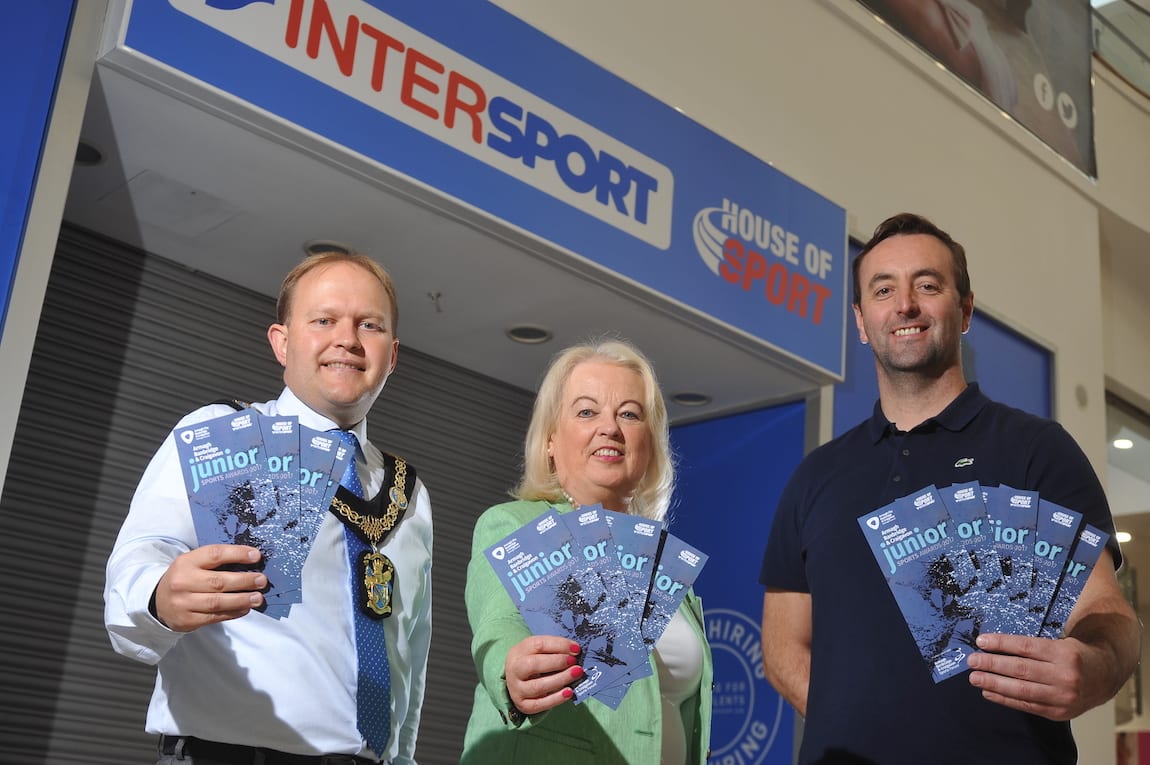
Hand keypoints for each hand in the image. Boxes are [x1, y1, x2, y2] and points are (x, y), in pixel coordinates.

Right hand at [152, 545, 266, 631]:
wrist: (158, 602)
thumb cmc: (185, 578)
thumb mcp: (193, 563)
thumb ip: (216, 562)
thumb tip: (251, 561)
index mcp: (186, 562)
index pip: (214, 554)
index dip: (237, 554)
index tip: (256, 556)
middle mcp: (183, 582)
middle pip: (218, 581)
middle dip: (244, 581)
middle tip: (262, 580)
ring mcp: (183, 603)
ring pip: (217, 602)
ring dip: (241, 600)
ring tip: (258, 598)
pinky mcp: (187, 620)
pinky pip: (214, 617)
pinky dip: (232, 613)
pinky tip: (244, 609)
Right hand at [504, 636, 583, 714]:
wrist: (517, 681)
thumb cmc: (533, 662)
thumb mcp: (538, 651)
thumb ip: (554, 650)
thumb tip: (575, 651)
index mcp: (519, 651)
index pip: (538, 645)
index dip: (559, 645)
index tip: (576, 649)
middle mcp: (514, 670)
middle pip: (534, 665)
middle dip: (557, 662)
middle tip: (574, 661)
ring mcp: (517, 689)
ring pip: (538, 686)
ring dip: (560, 679)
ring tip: (576, 673)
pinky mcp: (523, 705)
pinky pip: (539, 704)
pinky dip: (556, 699)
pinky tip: (569, 692)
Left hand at [966, 632, 1100, 720]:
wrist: (1104, 677)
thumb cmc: (1074, 656)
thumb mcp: (1059, 643)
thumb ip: (1031, 647)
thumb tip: (993, 645)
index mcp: (1064, 653)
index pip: (1026, 647)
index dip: (1001, 644)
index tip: (981, 641)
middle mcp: (1065, 676)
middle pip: (1021, 670)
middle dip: (992, 665)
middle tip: (972, 661)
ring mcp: (1063, 697)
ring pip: (1022, 690)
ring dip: (994, 684)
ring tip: (975, 678)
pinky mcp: (1059, 713)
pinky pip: (1027, 705)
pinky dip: (1005, 699)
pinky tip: (989, 692)